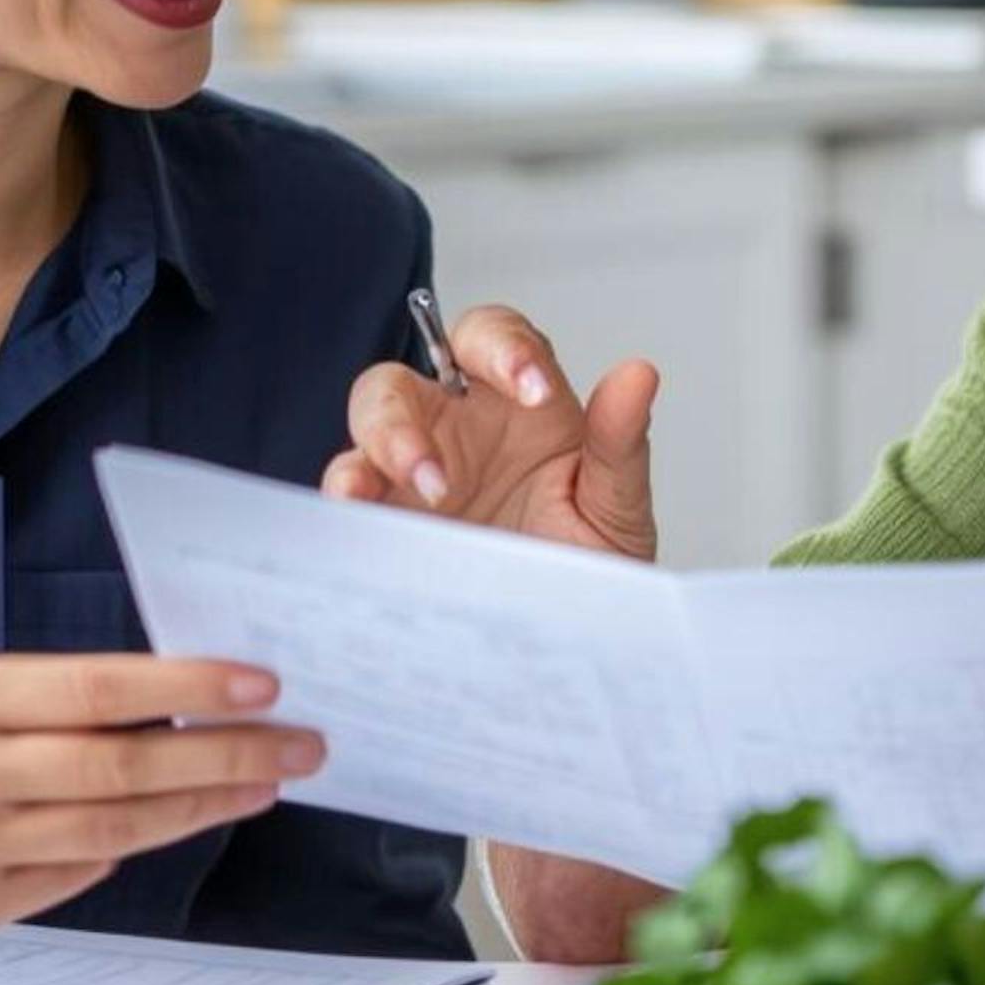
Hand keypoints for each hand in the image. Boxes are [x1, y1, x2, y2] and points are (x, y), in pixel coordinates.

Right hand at [0, 655, 318, 955]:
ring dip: (198, 807)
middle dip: (226, 755)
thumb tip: (158, 710)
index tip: (261, 683)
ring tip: (259, 784)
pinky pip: (71, 877)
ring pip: (113, 829)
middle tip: (298, 745)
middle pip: (124, 766)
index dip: (191, 686)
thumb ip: (38, 704)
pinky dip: (123, 851)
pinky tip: (169, 827)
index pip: (101, 689)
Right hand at [325, 303, 659, 560]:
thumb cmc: (591, 565)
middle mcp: (457, 429)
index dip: (505, 349)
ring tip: (417, 496)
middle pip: (403, 381)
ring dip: (380, 450)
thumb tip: (638, 375)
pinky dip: (346, 493)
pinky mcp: (387, 519)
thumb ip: (620, 441)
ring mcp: (414, 473)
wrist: (570, 644)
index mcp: (518, 404)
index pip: (494, 339)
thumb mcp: (616, 509)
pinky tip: (358, 511)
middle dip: (409, 414)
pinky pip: (350, 490)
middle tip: (441, 474)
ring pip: (367, 425)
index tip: (534, 393)